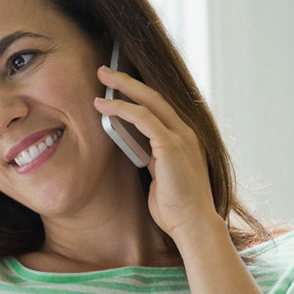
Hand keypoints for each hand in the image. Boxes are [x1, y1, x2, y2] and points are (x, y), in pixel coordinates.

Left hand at [95, 66, 219, 243]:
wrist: (192, 224)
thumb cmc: (175, 206)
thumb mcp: (161, 175)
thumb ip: (151, 156)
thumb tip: (132, 145)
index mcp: (184, 137)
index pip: (160, 106)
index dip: (138, 91)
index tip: (118, 83)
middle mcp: (185, 132)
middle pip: (154, 95)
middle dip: (128, 79)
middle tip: (104, 69)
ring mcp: (180, 137)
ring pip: (148, 101)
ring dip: (122, 87)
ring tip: (101, 78)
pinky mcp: (171, 146)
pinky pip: (143, 118)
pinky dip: (122, 109)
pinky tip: (104, 106)